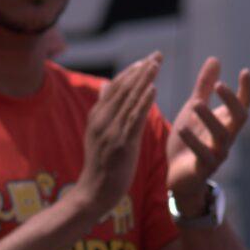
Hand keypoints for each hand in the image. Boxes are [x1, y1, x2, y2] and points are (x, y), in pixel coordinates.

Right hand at [75, 52, 161, 221]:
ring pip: (128, 100)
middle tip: (157, 54)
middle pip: (122, 89)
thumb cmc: (100, 166)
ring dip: (143, 80)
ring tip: (156, 64)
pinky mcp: (121, 144)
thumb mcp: (98, 135)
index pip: (114, 88)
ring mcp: (110, 132)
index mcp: (97, 117)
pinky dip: (143, 102)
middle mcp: (101, 121)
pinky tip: (153, 89)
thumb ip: (105, 110)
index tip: (147, 59)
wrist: (92, 194)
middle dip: (140, 71)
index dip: (131, 72)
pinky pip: (133, 119)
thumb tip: (105, 86)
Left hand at [166, 56, 249, 211]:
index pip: (243, 104)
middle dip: (232, 101)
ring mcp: (217, 154)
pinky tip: (182, 127)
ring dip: (210, 118)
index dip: (246, 89)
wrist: (178, 177)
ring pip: (222, 136)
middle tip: (219, 85)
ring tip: (196, 103)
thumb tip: (215, 59)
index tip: (244, 71)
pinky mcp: (203, 168)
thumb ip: (204, 88)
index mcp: (225, 122)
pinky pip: (203, 155)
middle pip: (239, 118)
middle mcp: (226, 137)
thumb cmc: (188, 141)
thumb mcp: (193, 110)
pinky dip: (194, 141)